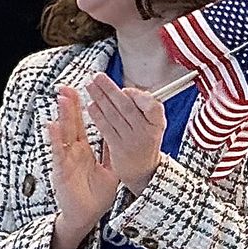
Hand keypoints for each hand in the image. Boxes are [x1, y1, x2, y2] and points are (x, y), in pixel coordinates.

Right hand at [46, 86, 117, 248]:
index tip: (81, 92)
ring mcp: (65, 160)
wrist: (86, 217)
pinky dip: (55, 139)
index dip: (81, 109)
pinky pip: (58, 153)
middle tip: (66, 87)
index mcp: (83, 151)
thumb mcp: (109, 171)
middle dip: (69, 106)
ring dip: (62, 116)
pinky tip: (52, 125)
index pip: (82, 125)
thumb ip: (110, 153)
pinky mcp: (61, 171)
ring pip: (63, 134)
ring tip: (61, 99)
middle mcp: (72, 153)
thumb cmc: (95, 196)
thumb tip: (116, 136)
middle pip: (71, 125)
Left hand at [83, 73, 165, 192]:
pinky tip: (90, 105)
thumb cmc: (145, 141)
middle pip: (127, 107)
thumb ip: (142, 107)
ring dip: (100, 98)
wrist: (144, 171)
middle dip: (110, 90)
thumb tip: (123, 88)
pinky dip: (97, 115)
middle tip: (98, 77)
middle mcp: (146, 132)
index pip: (153, 107)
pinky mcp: (118, 148)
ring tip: (90, 85)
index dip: (138, 96)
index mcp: (158, 124)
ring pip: (114, 115)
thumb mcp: (153, 124)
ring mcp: (131, 141)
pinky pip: (106, 128)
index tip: (126, 89)